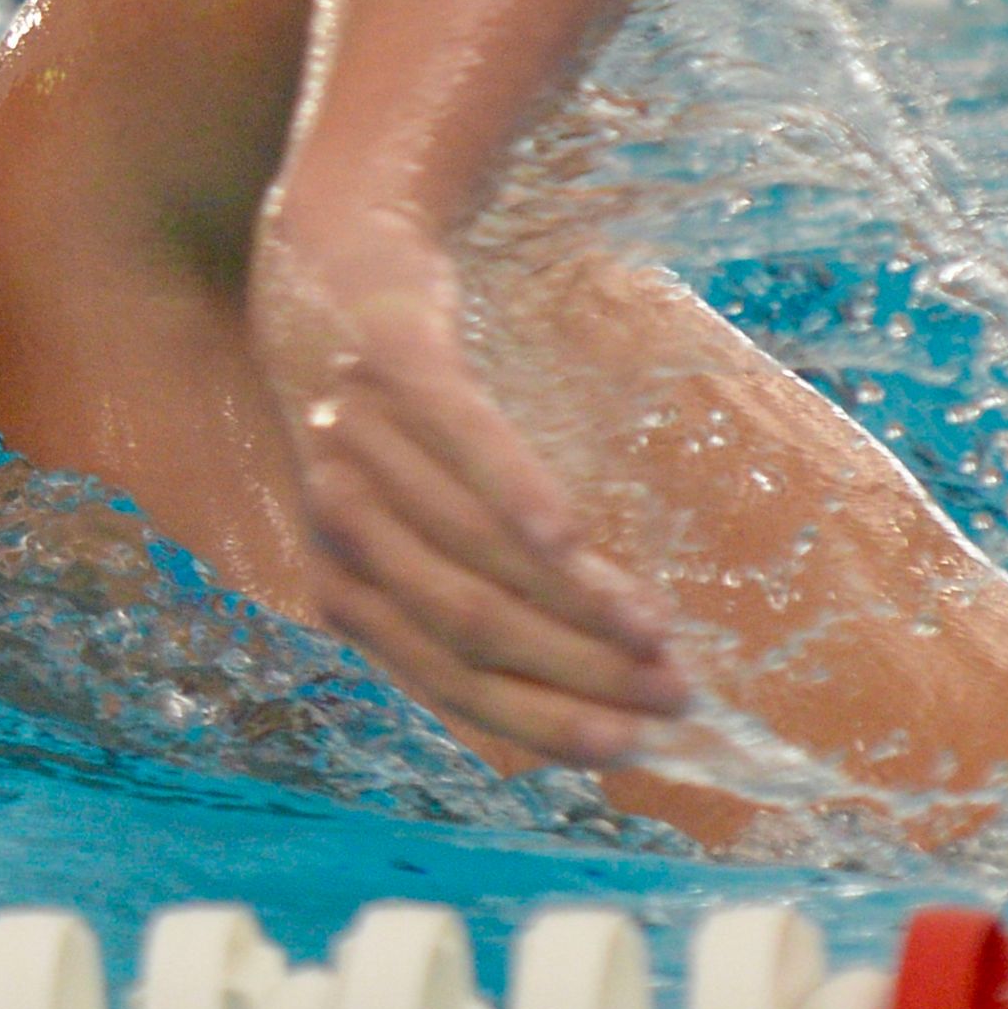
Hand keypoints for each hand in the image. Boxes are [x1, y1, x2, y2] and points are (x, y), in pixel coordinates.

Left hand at [249, 197, 691, 764]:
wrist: (333, 260)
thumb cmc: (397, 418)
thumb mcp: (414, 520)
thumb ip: (475, 596)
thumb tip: (597, 688)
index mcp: (344, 583)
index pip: (447, 679)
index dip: (540, 720)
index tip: (631, 748)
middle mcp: (339, 523)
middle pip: (467, 627)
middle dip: (577, 675)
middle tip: (675, 695)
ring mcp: (361, 440)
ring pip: (473, 549)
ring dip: (573, 603)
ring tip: (658, 633)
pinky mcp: (395, 364)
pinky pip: (462, 442)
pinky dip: (517, 497)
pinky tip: (572, 543)